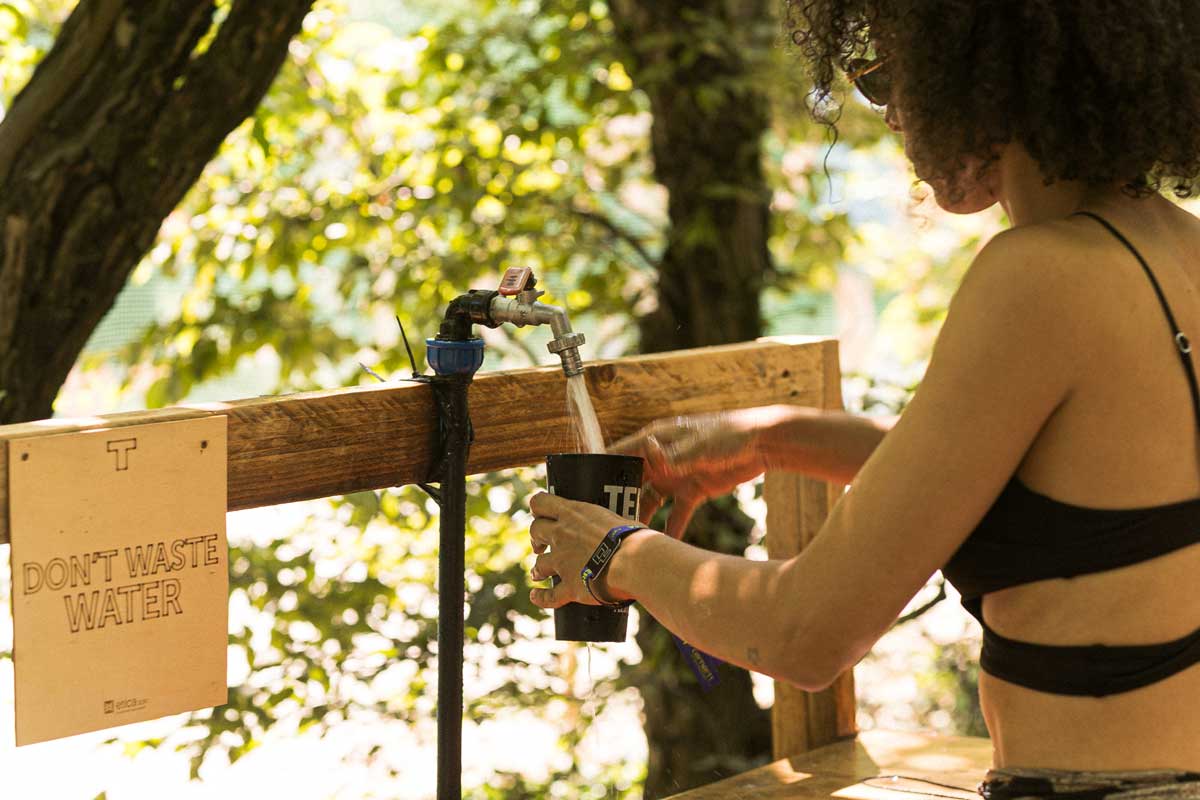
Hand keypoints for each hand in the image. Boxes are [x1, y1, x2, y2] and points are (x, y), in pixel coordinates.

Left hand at [527, 491, 655, 608]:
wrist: (633, 562)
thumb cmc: (633, 537)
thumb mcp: (620, 519)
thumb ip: (610, 525)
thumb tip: (622, 529)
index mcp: (574, 514)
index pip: (541, 502)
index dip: (538, 507)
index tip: (541, 514)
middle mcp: (562, 535)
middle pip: (535, 530)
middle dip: (537, 538)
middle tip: (541, 544)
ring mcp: (562, 562)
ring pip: (539, 564)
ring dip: (538, 569)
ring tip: (538, 573)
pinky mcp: (569, 586)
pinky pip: (549, 596)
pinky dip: (541, 598)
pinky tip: (536, 597)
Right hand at [608, 407, 778, 539]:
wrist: (761, 442)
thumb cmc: (728, 433)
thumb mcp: (699, 444)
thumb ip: (676, 455)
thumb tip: (655, 461)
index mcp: (657, 439)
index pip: (621, 453)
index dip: (602, 467)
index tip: (583, 485)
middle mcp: (662, 458)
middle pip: (632, 481)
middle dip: (617, 500)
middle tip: (601, 523)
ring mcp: (677, 474)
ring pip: (651, 501)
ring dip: (642, 519)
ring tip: (629, 539)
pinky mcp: (693, 490)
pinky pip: (677, 514)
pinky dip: (671, 529)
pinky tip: (662, 548)